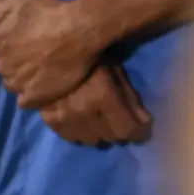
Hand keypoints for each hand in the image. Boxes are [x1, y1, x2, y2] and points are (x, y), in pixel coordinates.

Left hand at [0, 0, 108, 112]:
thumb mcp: (19, 1)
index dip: (2, 45)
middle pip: (2, 66)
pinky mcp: (33, 96)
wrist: (79, 30)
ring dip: (22, 79)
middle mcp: (1, 65)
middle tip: (32, 55)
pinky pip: (24, 101)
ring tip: (40, 72)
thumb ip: (0, 13)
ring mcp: (17, 83)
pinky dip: (32, 96)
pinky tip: (43, 87)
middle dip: (13, 62)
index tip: (15, 42)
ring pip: (12, 84)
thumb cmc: (49, 12)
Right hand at [35, 61, 152, 147]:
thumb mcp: (115, 71)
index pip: (127, 130)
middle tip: (120, 120)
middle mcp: (84, 112)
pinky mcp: (50, 122)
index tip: (142, 129)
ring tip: (100, 120)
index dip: (139, 133)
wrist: (48, 53)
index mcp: (102, 96)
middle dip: (120, 130)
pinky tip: (83, 120)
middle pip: (111, 137)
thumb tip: (145, 123)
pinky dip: (82, 133)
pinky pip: (73, 138)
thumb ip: (130, 98)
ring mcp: (65, 119)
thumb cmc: (89, 57)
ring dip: (101, 133)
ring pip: (93, 141)